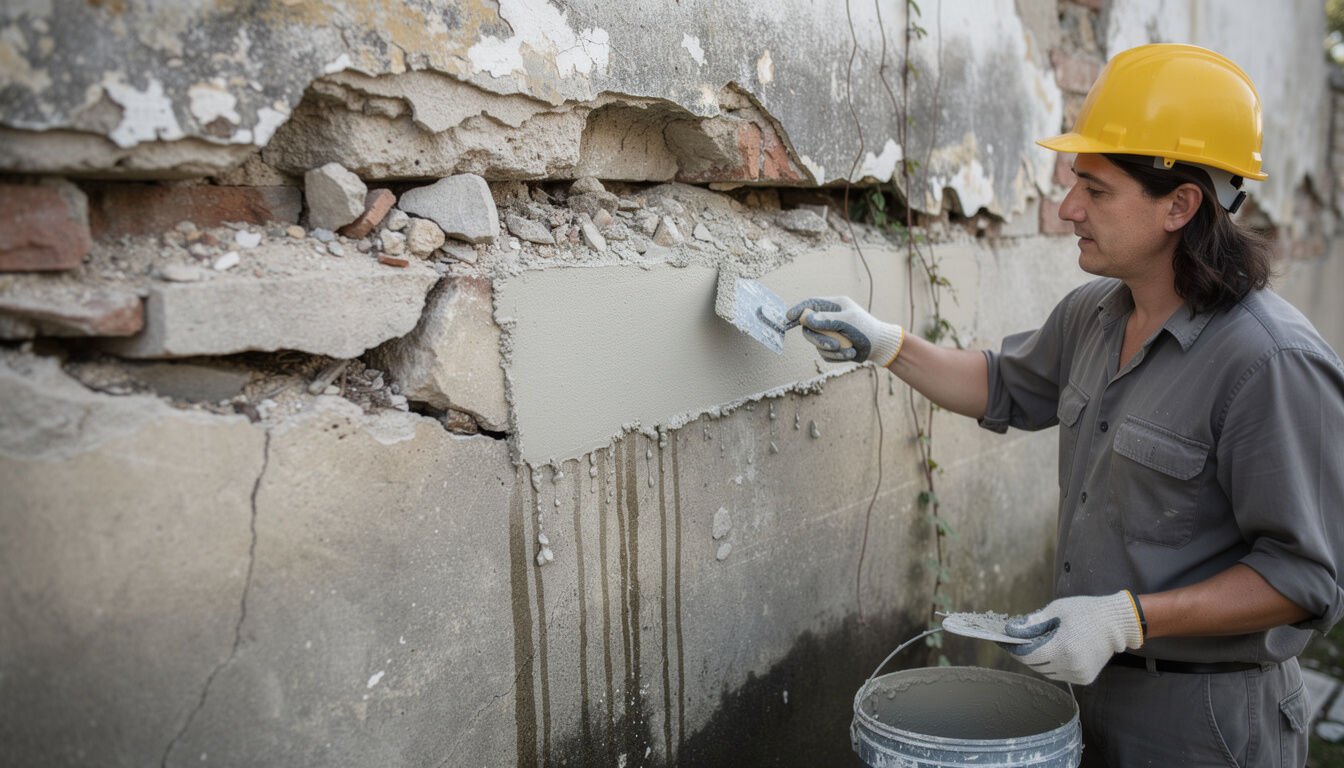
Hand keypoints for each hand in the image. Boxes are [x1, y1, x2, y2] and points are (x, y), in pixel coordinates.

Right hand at [785, 296, 904, 364]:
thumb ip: (827, 320)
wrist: (880, 347)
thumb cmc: (867, 329)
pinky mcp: (832, 347)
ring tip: (849, 350)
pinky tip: (851, 353)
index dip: (798, 310)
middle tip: (833, 345)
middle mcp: (829, 319)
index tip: (788, 318)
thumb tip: (806, 318)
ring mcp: (830, 333)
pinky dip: (837, 356)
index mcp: (833, 306)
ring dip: (832, 350)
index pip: (810, 304)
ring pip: (816, 344)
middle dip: (819, 339)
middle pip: (809, 328)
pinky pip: (825, 354)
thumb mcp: (848, 321)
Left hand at [1002, 591, 1143, 684]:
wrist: (1115, 623)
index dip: (1015, 649)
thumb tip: (1011, 630)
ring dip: (1040, 661)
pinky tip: (1057, 652)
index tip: (1007, 642)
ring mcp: (1078, 674)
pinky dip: (1054, 666)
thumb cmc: (1085, 611)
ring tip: (1041, 645)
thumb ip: (1033, 623)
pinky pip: (1060, 675)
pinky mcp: (1085, 678)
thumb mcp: (1056, 610)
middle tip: (1022, 642)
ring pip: (1047, 672)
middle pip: (1036, 665)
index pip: (1028, 655)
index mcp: (1062, 647)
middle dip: (1026, 654)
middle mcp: (1070, 665)